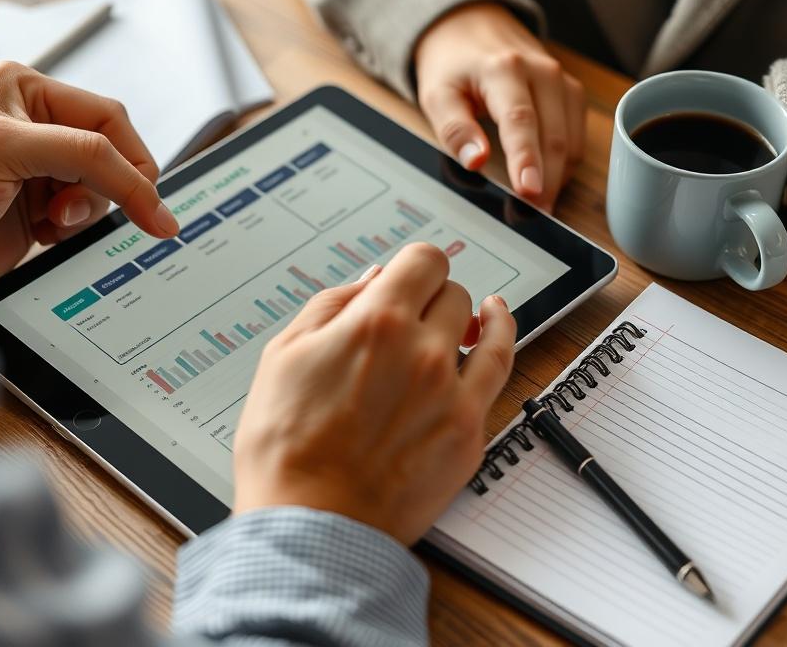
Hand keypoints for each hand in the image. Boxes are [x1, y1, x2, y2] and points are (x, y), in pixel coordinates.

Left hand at [0, 62, 178, 310]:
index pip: (108, 118)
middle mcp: (34, 127)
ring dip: (87, 212)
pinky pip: (85, 218)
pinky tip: (44, 234)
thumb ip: (82, 154)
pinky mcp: (36, 212)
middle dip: (107, 187)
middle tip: (82, 210)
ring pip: (103, 190)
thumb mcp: (5, 150)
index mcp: (24, 91)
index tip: (152, 203)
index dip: (134, 160)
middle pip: (111, 155)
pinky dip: (76, 231)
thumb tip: (143, 184)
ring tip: (51, 222)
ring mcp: (37, 172)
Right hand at [233, 243, 515, 544]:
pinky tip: (496, 324)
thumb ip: (331, 305)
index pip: (422, 260)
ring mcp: (452, 390)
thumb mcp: (283, 355)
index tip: (404, 278)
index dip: (411, 266)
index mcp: (375, 321)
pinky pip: (501, 368)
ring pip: (478, 325)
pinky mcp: (468, 430)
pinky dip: (502, 336)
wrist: (310, 525)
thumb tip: (370, 280)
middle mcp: (422, 348)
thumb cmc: (285, 448)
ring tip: (464, 315)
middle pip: (448, 292)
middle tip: (407, 319)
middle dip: (427, 297)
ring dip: (464, 315)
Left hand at [414, 1, 585, 210]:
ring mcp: (561, 81)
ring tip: (538, 207)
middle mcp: (541, 72)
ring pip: (571, 138)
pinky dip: (565, 161)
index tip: (529, 192)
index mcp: (504, 69)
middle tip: (532, 215)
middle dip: (546, 180)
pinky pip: (576, 133)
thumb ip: (454, 129)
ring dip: (558, 176)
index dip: (527, 159)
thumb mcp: (436, 94)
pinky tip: (549, 181)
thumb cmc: (452, 63)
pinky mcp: (570, 91)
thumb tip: (477, 162)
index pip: (520, 119)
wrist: (470, 24)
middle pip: (553, 135)